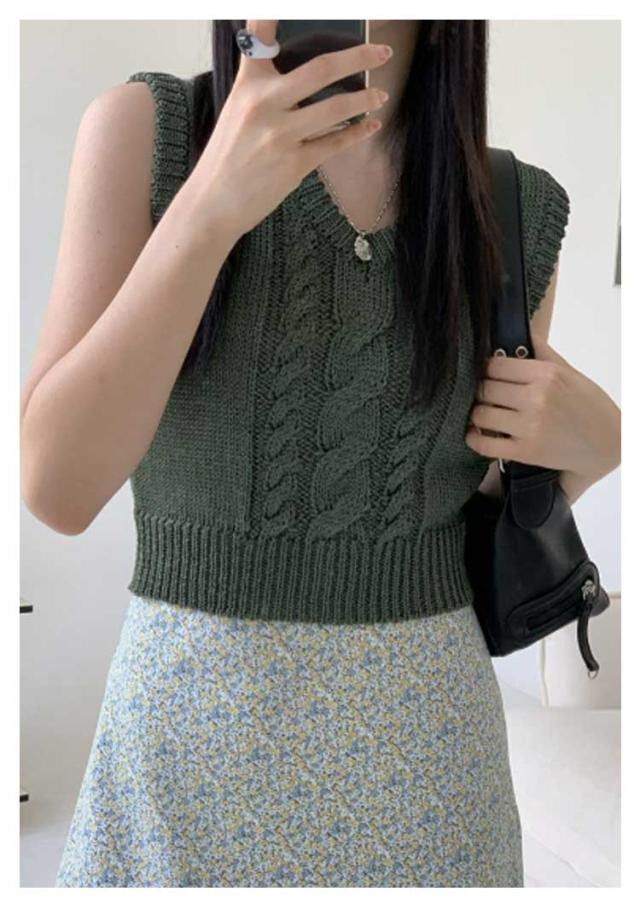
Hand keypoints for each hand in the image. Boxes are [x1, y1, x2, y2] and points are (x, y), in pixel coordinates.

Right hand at [186, 19, 391, 239]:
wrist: (213, 203)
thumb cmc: (228, 157)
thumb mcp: (238, 111)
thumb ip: (264, 87)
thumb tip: (305, 75)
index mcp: (248, 85)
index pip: (260, 35)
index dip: (274, 12)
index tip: (292, 2)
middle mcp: (264, 104)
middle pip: (321, 69)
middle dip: (359, 57)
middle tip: (382, 52)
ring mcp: (281, 135)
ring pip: (336, 107)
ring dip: (365, 99)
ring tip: (381, 95)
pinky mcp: (294, 164)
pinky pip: (334, 143)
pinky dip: (356, 132)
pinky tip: (370, 125)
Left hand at [465, 331, 620, 485]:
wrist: (608, 443)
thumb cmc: (589, 406)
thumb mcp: (569, 372)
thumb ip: (543, 353)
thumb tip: (523, 332)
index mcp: (546, 375)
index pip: (495, 365)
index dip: (486, 369)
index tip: (487, 375)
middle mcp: (536, 399)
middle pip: (485, 389)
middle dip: (481, 391)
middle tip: (484, 395)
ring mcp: (529, 427)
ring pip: (480, 415)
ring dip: (476, 414)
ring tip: (482, 413)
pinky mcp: (526, 452)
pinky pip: (485, 445)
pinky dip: (474, 439)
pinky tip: (475, 434)